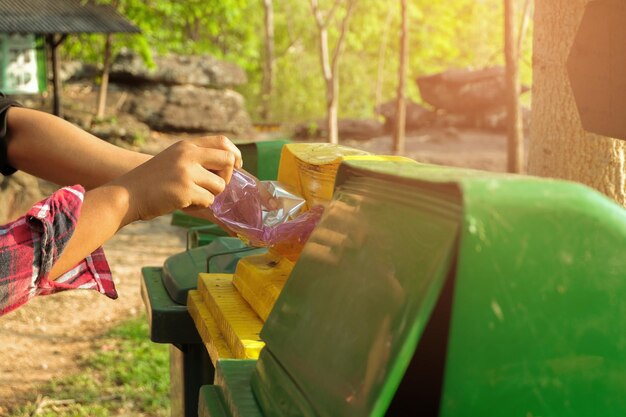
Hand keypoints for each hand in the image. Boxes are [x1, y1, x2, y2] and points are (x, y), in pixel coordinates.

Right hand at [111, 136, 241, 222]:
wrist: (127, 194)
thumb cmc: (151, 181)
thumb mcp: (173, 159)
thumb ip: (195, 158)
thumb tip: (228, 165)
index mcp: (186, 145)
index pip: (222, 141)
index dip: (234, 154)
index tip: (237, 165)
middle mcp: (188, 155)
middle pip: (228, 161)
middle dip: (227, 177)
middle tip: (214, 186)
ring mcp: (186, 172)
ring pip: (220, 185)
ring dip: (211, 194)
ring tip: (193, 196)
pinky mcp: (185, 191)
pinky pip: (208, 200)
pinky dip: (201, 205)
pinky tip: (185, 203)